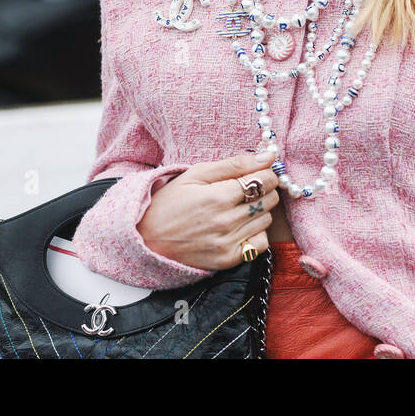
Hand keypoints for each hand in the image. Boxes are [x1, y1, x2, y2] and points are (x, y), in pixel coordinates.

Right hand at [136, 150, 280, 270]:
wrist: (146, 238)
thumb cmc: (170, 201)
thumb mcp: (197, 174)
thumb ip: (235, 164)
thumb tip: (268, 155)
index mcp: (218, 196)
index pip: (265, 180)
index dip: (266, 172)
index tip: (258, 172)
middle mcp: (225, 222)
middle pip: (269, 200)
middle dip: (263, 190)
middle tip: (246, 189)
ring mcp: (227, 244)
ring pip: (267, 220)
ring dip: (258, 211)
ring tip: (237, 208)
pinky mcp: (228, 260)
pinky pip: (260, 244)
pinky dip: (255, 233)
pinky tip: (239, 227)